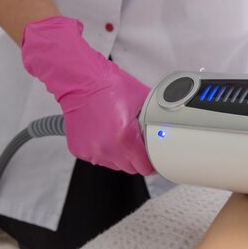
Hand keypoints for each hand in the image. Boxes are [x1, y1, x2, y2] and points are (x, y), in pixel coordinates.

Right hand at [21, 16, 153, 174]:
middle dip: (136, 157)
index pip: (145, 167)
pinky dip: (103, 149)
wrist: (81, 80)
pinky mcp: (79, 150)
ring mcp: (92, 150)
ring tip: (116, 132)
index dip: (151, 161)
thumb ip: (156, 119)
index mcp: (124, 138)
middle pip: (130, 168)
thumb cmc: (109, 86)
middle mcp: (106, 148)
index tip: (152, 156)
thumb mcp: (143, 100)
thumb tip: (168, 126)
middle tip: (134, 139)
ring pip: (114, 165)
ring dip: (119, 155)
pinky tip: (103, 133)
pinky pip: (98, 158)